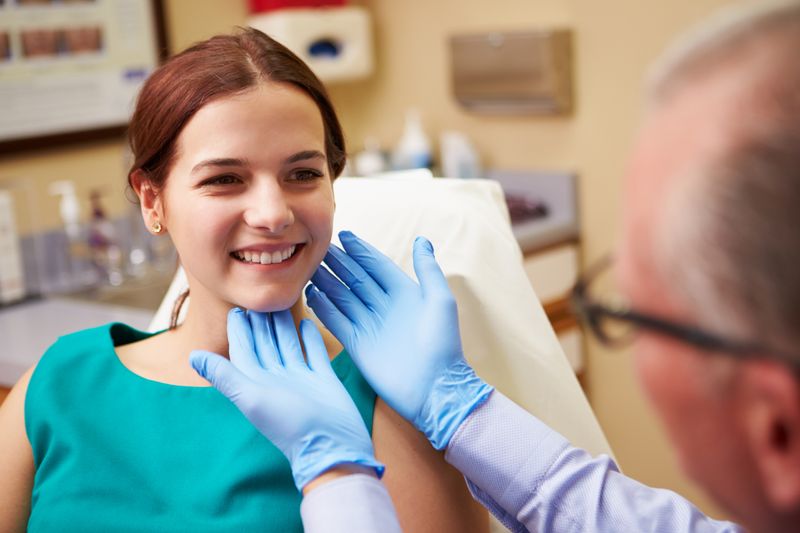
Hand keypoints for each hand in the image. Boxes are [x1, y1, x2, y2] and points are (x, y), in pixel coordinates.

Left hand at [190, 308, 383, 490]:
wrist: (331, 444)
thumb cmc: (289, 424)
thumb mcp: (251, 397)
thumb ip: (224, 375)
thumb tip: (192, 356)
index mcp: (256, 382)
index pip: (244, 350)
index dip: (238, 330)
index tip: (236, 308)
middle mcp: (276, 379)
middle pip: (265, 343)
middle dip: (260, 322)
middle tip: (259, 297)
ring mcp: (300, 378)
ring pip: (287, 344)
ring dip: (283, 324)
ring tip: (281, 303)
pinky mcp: (322, 378)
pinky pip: (313, 352)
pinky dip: (309, 337)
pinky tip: (307, 321)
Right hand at [306, 231, 492, 448]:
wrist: (434, 389)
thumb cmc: (442, 343)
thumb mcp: (440, 301)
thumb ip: (428, 269)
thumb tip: (421, 240)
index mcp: (405, 293)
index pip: (377, 266)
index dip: (361, 251)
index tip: (344, 235)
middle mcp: (385, 307)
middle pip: (357, 279)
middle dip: (339, 263)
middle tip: (319, 248)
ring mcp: (369, 326)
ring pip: (343, 297)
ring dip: (327, 281)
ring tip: (309, 267)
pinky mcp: (357, 345)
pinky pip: (337, 321)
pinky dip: (323, 307)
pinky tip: (311, 293)